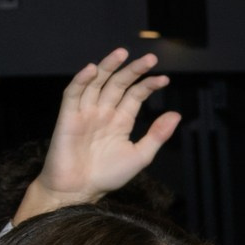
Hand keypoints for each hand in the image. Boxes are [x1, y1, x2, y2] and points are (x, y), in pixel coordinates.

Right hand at [22, 49, 180, 216]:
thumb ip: (157, 135)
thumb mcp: (139, 155)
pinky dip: (81, 80)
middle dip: (133, 70)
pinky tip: (92, 69)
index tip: (164, 79)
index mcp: (120, 120)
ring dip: (107, 67)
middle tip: (151, 58)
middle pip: (118, 84)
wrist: (78, 191)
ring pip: (96, 83)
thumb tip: (177, 114)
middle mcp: (103, 112)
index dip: (148, 85)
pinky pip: (73, 94)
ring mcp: (85, 113)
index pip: (135, 95)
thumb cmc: (106, 175)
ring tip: (122, 53)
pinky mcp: (67, 117)